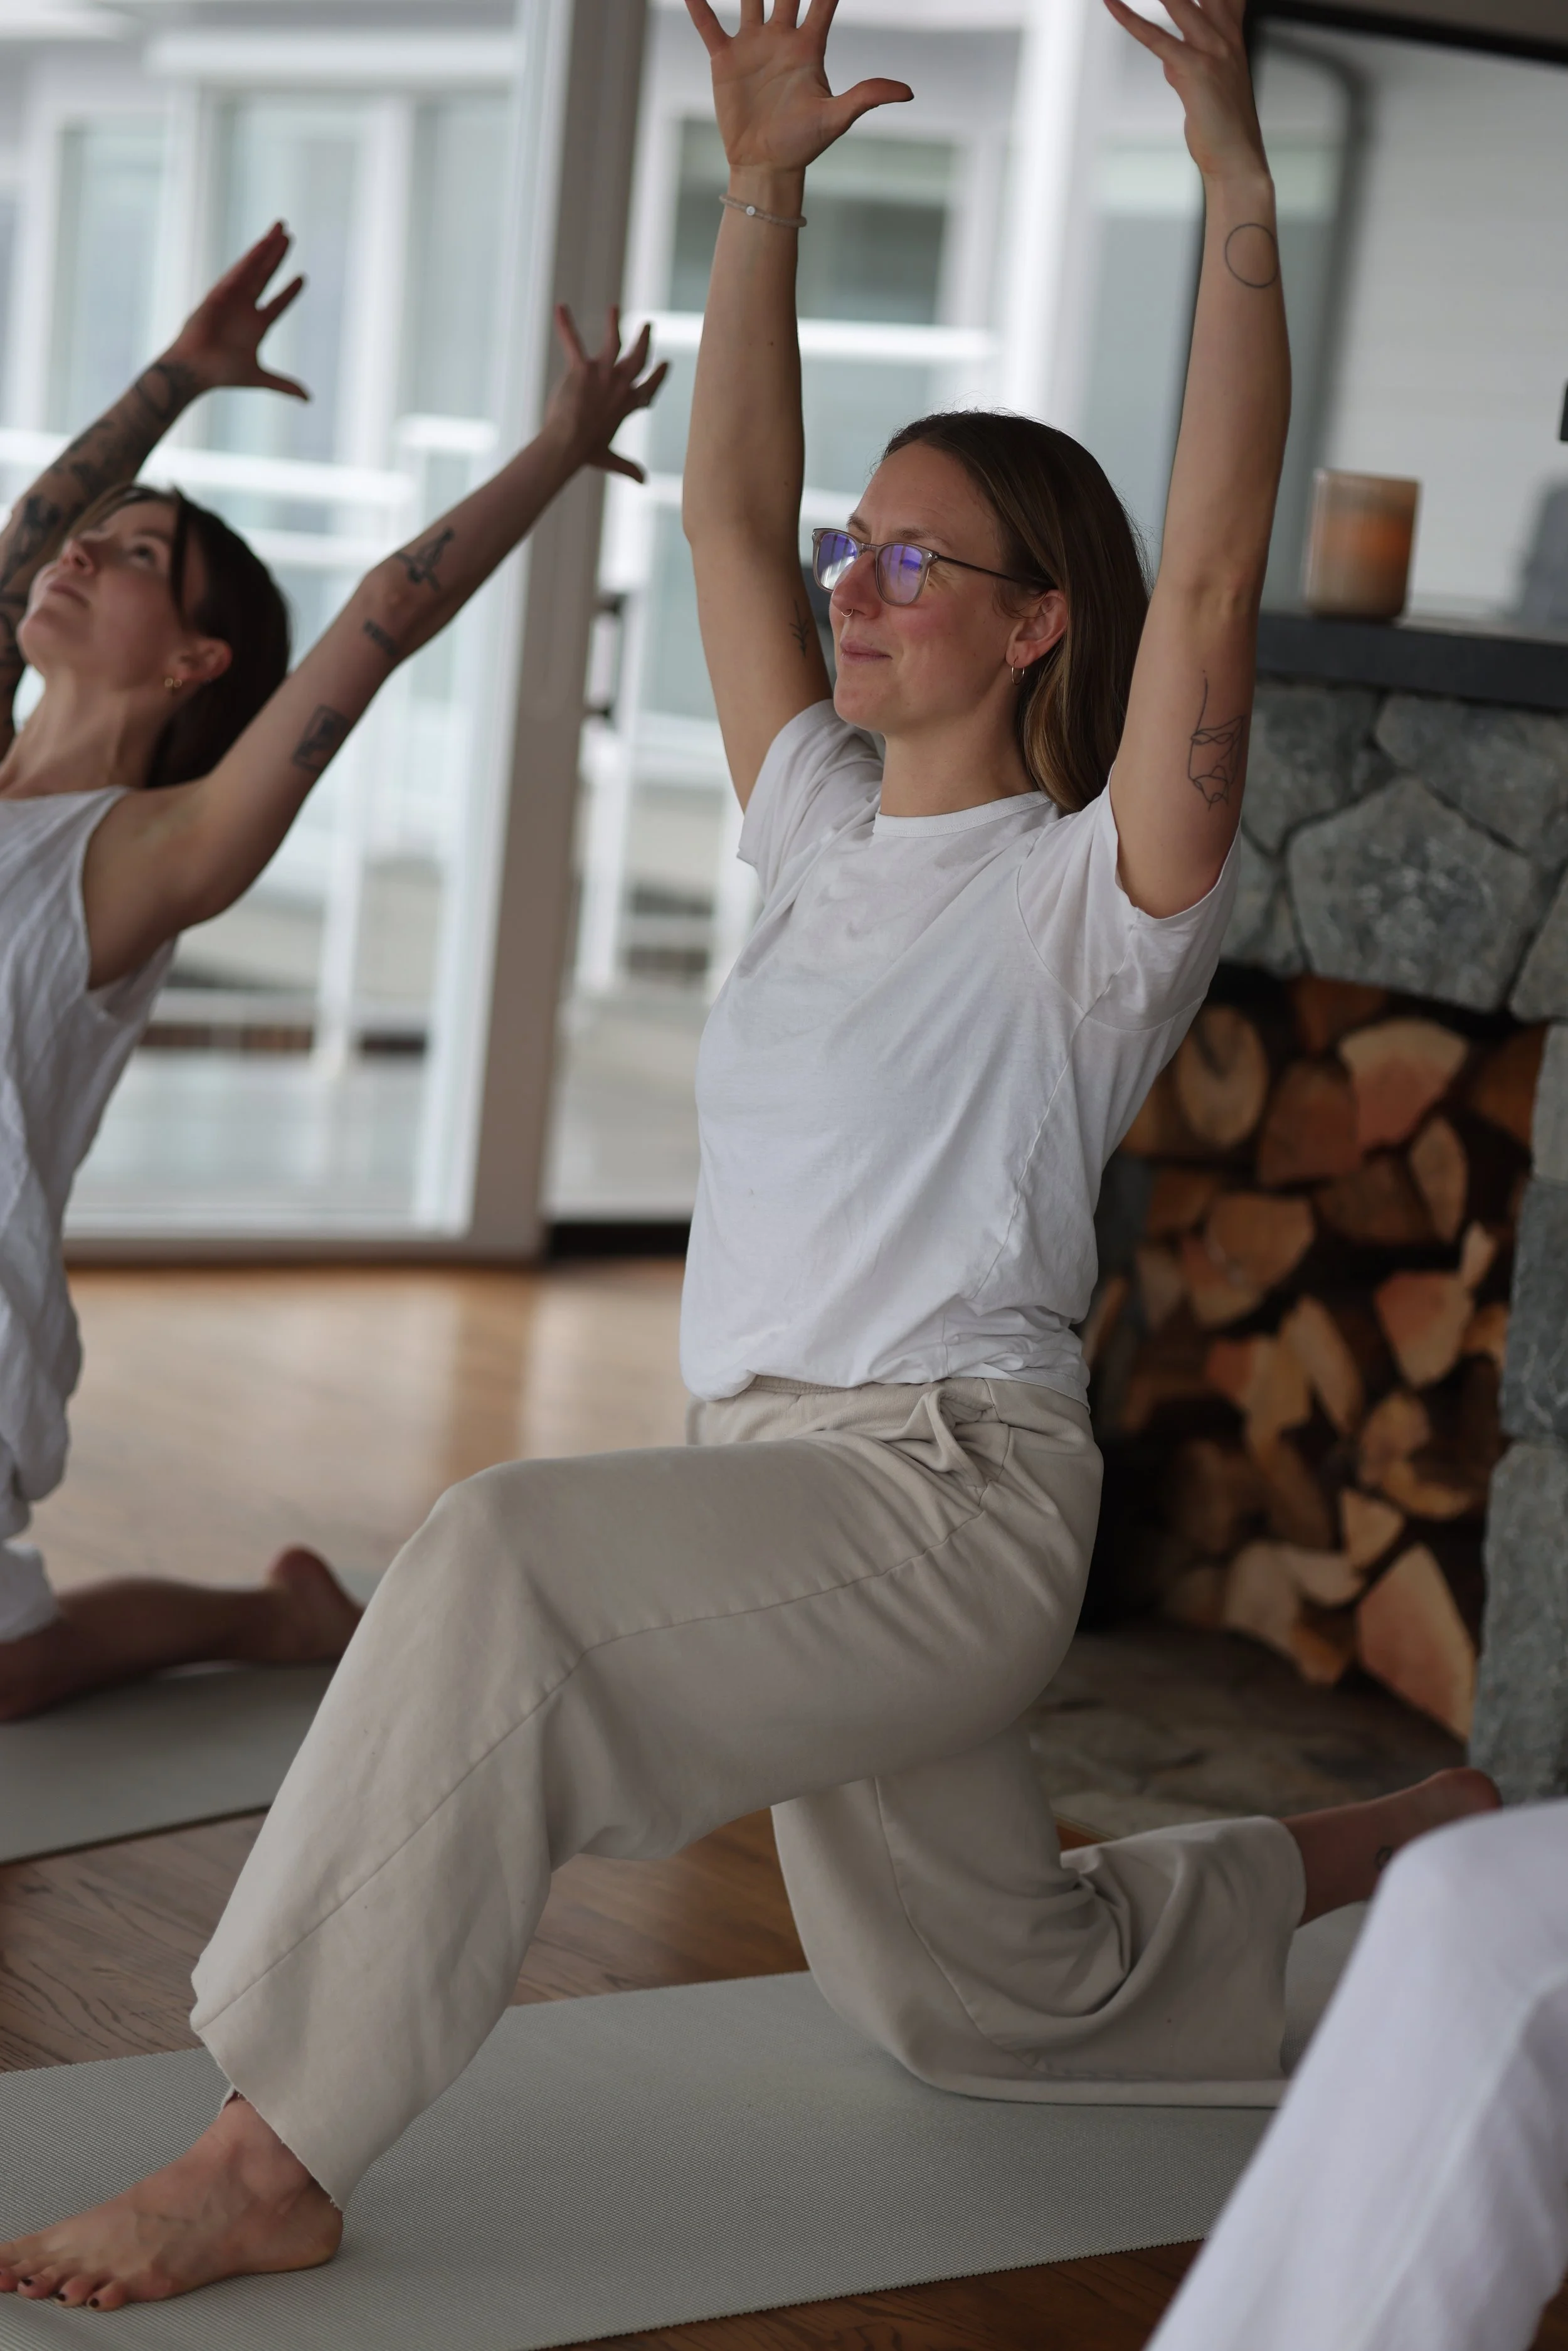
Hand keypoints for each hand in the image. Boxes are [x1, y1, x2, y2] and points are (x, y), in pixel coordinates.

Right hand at [164, 222, 309, 399]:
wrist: (196, 372)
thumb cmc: (222, 375)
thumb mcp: (260, 377)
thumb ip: (284, 384)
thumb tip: (308, 399)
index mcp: (256, 325)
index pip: (278, 304)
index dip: (290, 292)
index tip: (302, 278)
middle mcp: (245, 307)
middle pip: (266, 275)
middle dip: (277, 255)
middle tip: (289, 234)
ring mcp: (232, 298)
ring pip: (253, 267)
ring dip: (266, 248)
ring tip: (280, 229)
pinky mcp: (218, 293)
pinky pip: (237, 273)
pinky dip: (250, 259)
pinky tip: (262, 245)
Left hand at [542, 308, 667, 482]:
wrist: (568, 444)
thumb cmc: (586, 453)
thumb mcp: (609, 459)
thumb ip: (628, 468)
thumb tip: (644, 482)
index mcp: (627, 406)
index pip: (648, 389)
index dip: (658, 378)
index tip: (665, 365)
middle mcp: (620, 386)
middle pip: (638, 359)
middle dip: (644, 342)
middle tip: (648, 327)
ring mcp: (603, 375)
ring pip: (613, 342)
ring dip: (614, 324)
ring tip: (614, 309)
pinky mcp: (582, 368)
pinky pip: (572, 341)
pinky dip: (564, 324)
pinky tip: (560, 308)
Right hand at [684, 0, 910, 176]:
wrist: (766, 166)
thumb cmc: (802, 145)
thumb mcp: (836, 119)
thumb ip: (867, 96)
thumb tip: (908, 92)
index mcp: (809, 47)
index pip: (824, 0)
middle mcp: (781, 38)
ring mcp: (753, 45)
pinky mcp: (726, 60)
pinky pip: (710, 25)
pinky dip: (699, 6)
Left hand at [1102, 0, 1267, 183]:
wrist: (1236, 158)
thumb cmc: (1220, 127)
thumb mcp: (1200, 88)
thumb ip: (1183, 65)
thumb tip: (1168, 59)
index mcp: (1232, 34)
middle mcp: (1226, 35)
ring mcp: (1212, 50)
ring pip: (1179, 2)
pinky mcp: (1194, 70)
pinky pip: (1156, 37)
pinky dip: (1130, 19)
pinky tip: (1112, 2)